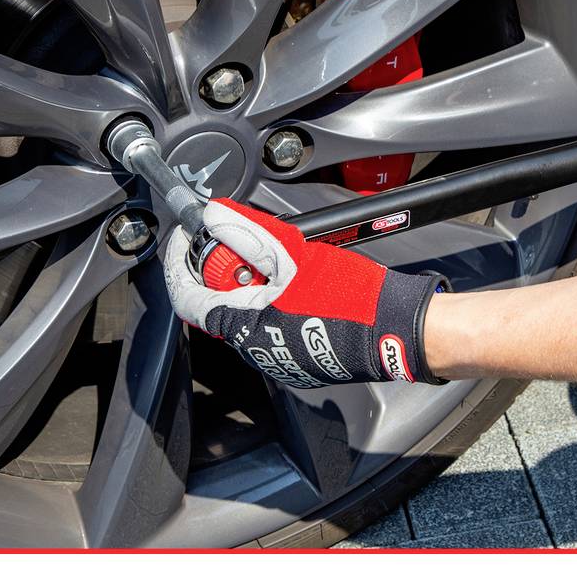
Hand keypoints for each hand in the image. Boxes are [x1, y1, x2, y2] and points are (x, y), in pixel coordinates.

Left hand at [163, 199, 450, 387]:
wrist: (395, 329)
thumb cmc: (352, 298)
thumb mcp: (294, 254)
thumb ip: (248, 231)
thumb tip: (214, 215)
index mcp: (246, 326)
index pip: (188, 296)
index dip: (181, 262)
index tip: (187, 237)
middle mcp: (254, 349)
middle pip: (217, 303)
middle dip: (223, 269)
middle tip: (242, 243)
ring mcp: (276, 358)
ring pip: (244, 313)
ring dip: (249, 283)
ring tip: (276, 261)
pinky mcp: (296, 360)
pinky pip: (268, 326)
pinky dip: (270, 301)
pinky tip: (294, 284)